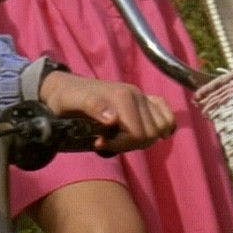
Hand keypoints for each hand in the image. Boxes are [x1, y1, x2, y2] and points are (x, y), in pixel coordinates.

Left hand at [37, 71, 174, 152]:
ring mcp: (142, 97)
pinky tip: (142, 131)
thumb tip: (113, 119)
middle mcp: (136, 94)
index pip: (139, 134)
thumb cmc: (65, 98)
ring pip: (161, 127)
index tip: (99, 143)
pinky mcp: (144, 100)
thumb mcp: (71, 102)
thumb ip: (92, 107)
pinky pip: (166, 114)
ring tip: (120, 136)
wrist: (65, 87)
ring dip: (143, 138)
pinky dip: (162, 127)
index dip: (121, 145)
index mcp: (122, 97)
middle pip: (151, 134)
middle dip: (130, 143)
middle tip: (108, 140)